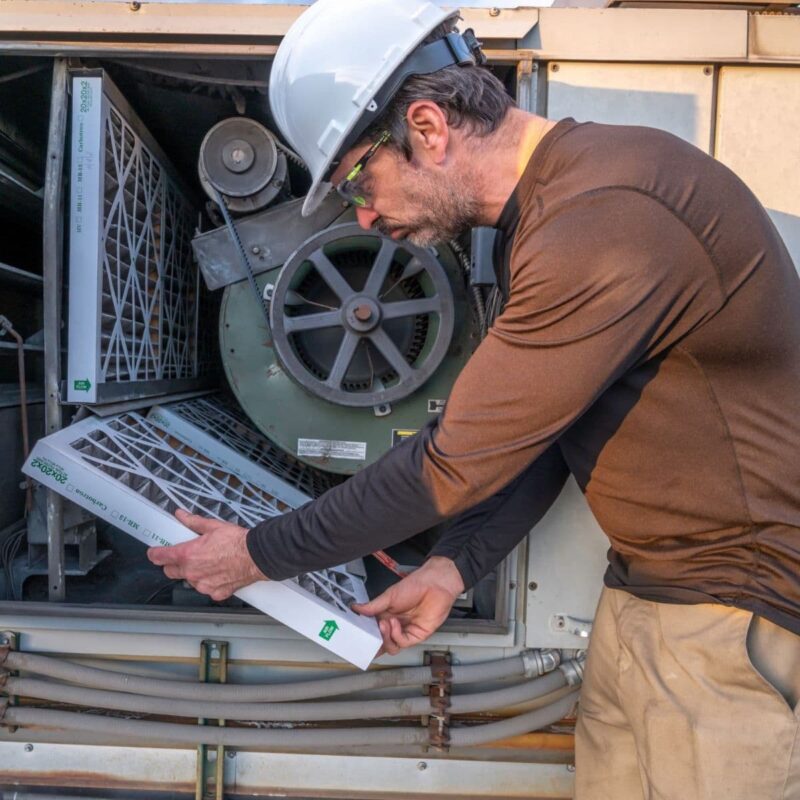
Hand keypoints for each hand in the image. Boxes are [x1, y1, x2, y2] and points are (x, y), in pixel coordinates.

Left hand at [147, 509, 267, 601]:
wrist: (257, 556)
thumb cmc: (237, 541)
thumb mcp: (213, 526)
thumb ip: (193, 522)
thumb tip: (181, 515)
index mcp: (188, 555)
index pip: (160, 557)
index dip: (155, 554)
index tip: (154, 552)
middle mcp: (192, 572)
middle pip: (170, 572)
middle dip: (174, 564)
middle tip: (186, 556)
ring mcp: (203, 585)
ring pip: (189, 581)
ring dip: (193, 574)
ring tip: (209, 563)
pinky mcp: (215, 593)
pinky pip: (206, 589)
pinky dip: (210, 582)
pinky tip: (219, 573)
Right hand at [352, 556, 464, 654]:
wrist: (435, 584)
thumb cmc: (416, 585)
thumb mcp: (389, 595)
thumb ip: (373, 606)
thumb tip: (356, 608)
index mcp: (386, 615)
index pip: (373, 631)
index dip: (366, 636)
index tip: (358, 635)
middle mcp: (395, 625)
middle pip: (381, 642)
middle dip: (374, 641)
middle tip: (369, 632)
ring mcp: (406, 631)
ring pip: (391, 646)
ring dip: (385, 638)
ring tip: (383, 625)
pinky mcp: (417, 635)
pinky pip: (403, 642)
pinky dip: (396, 635)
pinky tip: (394, 624)